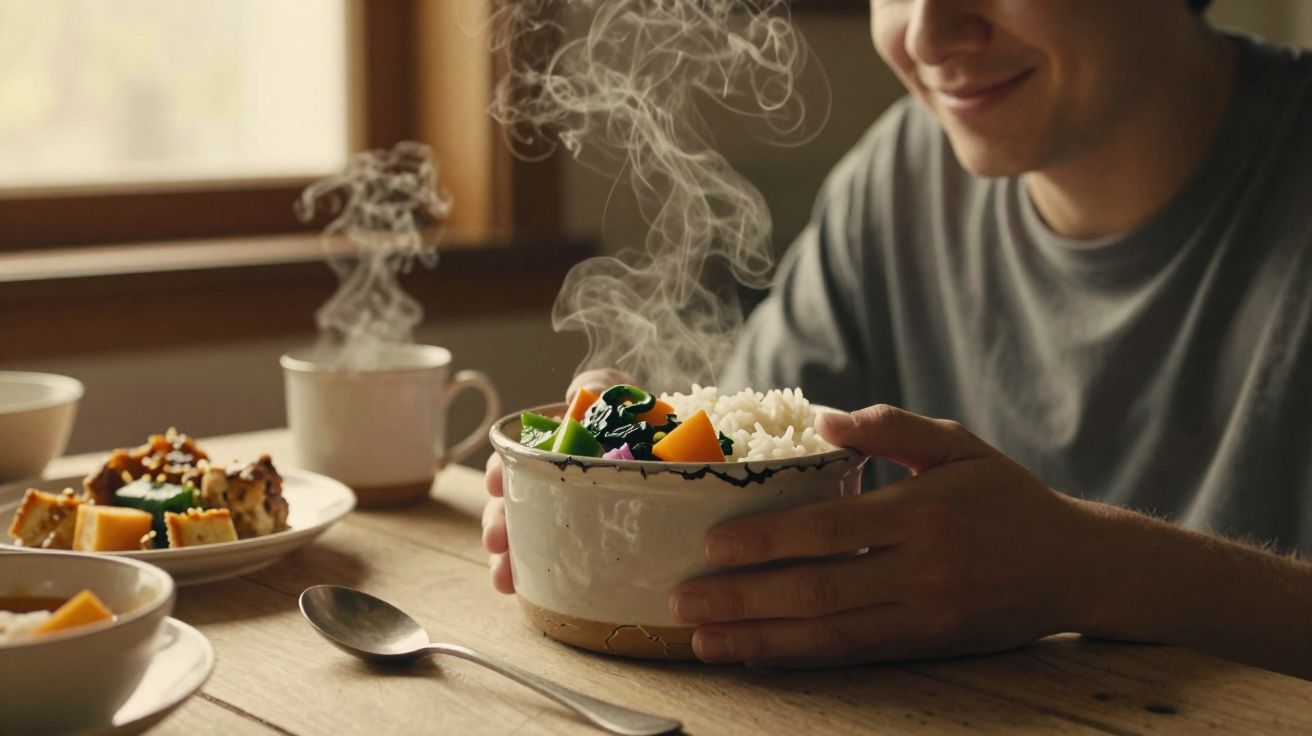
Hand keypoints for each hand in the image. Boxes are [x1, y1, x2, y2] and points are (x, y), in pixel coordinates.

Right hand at [482, 368, 634, 593]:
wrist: (690, 458)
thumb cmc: (647, 422)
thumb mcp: (623, 396)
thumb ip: (599, 386)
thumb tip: (574, 396)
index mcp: (553, 450)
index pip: (514, 459)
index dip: (499, 471)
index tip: (496, 483)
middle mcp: (552, 486)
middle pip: (512, 505)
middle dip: (497, 523)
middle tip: (496, 541)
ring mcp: (568, 520)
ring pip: (526, 539)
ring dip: (508, 559)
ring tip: (504, 578)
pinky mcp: (589, 549)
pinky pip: (555, 566)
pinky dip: (535, 580)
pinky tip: (524, 593)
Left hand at [667, 404, 1090, 664]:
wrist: (1077, 567)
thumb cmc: (1007, 497)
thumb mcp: (959, 445)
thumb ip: (892, 428)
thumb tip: (823, 418)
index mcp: (924, 513)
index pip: (831, 529)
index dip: (768, 541)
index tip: (713, 545)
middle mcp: (922, 571)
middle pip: (818, 590)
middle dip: (743, 599)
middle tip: (683, 601)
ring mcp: (924, 616)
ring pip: (828, 634)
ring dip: (757, 638)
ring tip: (700, 641)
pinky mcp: (927, 646)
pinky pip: (852, 655)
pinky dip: (798, 657)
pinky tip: (754, 653)